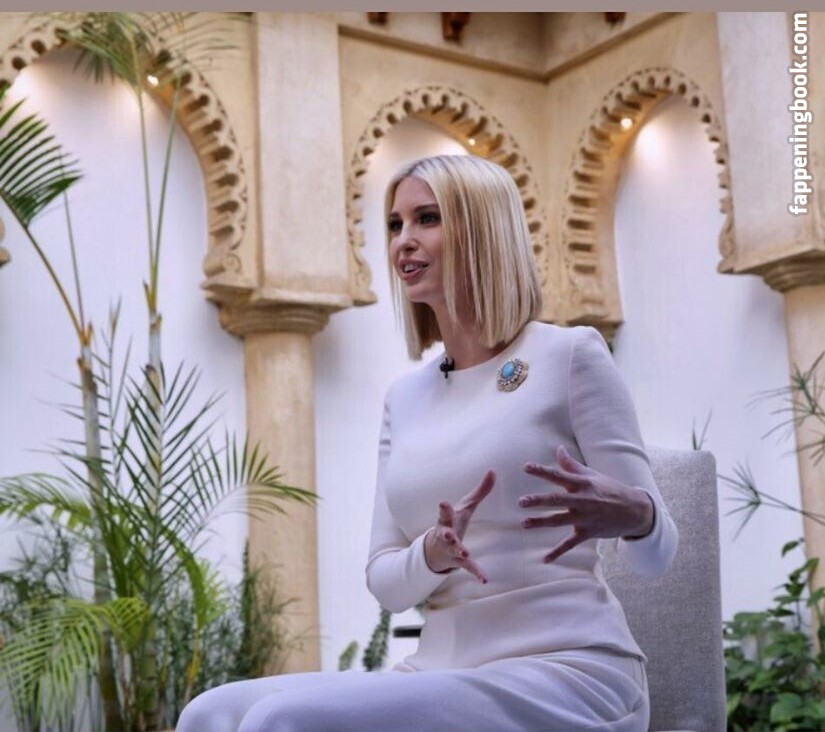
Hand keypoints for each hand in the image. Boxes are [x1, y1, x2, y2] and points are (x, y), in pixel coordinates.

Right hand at [424, 469, 494, 582]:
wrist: (436, 550)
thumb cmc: (454, 523)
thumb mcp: (466, 506)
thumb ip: (480, 490)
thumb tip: (493, 470)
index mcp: (447, 520)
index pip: (445, 513)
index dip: (444, 509)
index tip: (443, 503)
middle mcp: (446, 535)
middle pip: (445, 532)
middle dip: (446, 532)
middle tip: (447, 533)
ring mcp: (451, 549)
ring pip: (455, 549)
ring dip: (460, 549)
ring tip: (465, 551)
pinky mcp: (459, 561)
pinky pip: (468, 567)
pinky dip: (476, 572)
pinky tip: (485, 579)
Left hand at [519, 444, 653, 562]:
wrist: (635, 510)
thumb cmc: (610, 489)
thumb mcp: (592, 475)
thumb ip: (571, 464)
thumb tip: (558, 448)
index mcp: (583, 484)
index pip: (559, 475)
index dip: (542, 471)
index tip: (526, 467)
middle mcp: (583, 500)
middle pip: (557, 500)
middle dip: (538, 501)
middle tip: (521, 502)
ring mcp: (585, 518)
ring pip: (559, 521)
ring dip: (541, 522)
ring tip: (524, 523)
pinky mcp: (588, 533)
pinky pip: (570, 543)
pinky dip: (558, 552)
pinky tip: (545, 559)